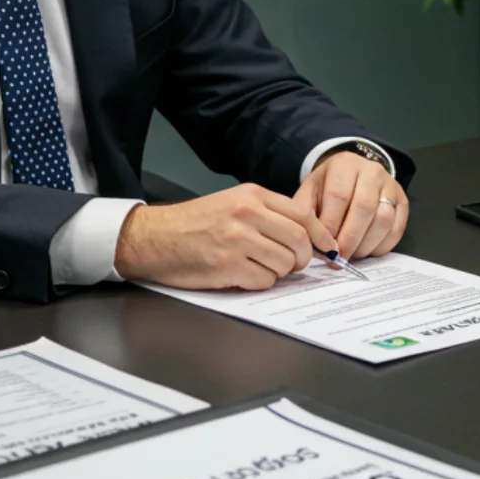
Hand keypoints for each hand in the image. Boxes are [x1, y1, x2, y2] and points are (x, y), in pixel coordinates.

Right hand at [115, 183, 338, 290]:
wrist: (152, 237)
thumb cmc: (194, 223)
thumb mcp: (233, 202)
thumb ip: (268, 213)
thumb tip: (306, 235)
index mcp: (252, 196)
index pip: (304, 215)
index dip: (320, 236)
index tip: (327, 249)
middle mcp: (247, 214)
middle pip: (299, 241)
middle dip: (302, 258)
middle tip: (292, 264)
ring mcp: (237, 240)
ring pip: (284, 263)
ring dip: (279, 272)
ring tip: (260, 267)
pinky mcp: (226, 265)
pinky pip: (264, 280)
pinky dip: (260, 282)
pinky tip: (244, 275)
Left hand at [294, 150, 408, 259]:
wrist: (350, 176)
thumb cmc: (327, 188)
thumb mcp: (308, 194)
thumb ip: (305, 216)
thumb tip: (316, 246)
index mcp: (344, 165)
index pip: (339, 195)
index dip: (331, 224)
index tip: (324, 245)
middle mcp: (372, 171)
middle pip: (364, 207)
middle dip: (349, 239)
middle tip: (338, 258)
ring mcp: (391, 186)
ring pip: (384, 219)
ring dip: (366, 244)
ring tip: (352, 254)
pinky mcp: (403, 202)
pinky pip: (397, 229)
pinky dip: (381, 246)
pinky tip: (366, 250)